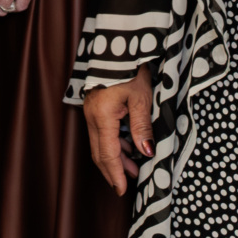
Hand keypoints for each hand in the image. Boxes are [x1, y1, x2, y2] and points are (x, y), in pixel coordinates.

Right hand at [83, 68, 154, 194]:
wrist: (116, 46)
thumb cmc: (130, 70)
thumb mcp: (142, 99)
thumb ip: (142, 128)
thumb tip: (146, 152)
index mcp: (102, 116)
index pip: (108, 154)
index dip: (116, 174)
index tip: (122, 191)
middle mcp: (91, 116)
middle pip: (99, 151)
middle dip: (114, 170)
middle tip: (128, 184)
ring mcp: (90, 110)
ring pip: (100, 142)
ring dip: (114, 157)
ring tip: (133, 166)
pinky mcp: (94, 106)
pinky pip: (101, 131)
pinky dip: (113, 143)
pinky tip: (127, 146)